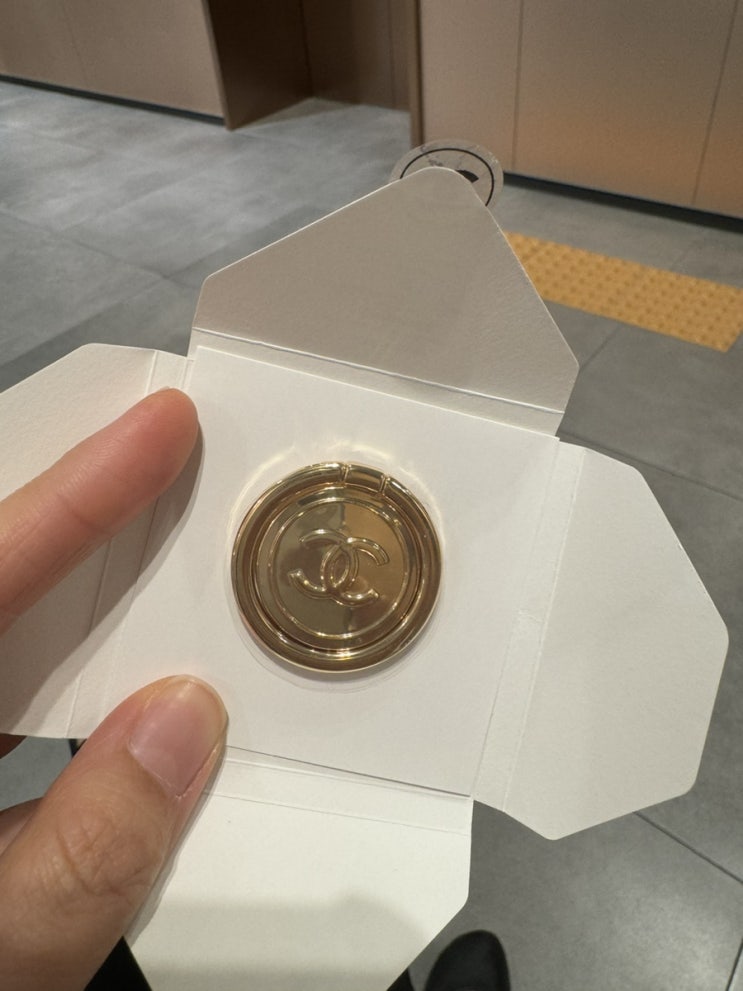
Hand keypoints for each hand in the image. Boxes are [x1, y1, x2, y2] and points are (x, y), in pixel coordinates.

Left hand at [0, 389, 226, 989]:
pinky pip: (11, 695)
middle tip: (174, 462)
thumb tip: (188, 716)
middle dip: (81, 518)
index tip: (163, 424)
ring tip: (172, 550)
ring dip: (83, 593)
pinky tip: (130, 678)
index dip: (78, 494)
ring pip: (8, 634)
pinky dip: (73, 674)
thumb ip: (87, 853)